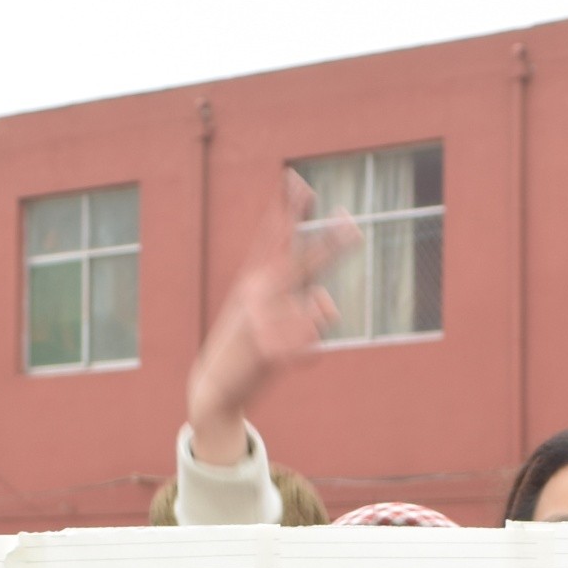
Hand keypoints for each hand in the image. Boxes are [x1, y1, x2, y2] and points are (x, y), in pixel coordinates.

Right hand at [183, 179, 359, 466]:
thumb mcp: (267, 318)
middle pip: (302, 263)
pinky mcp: (268, 350)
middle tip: (354, 225)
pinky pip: (313, 348)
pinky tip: (288, 364)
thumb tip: (327, 302)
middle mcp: (256, 293)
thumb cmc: (246, 346)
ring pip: (319, 314)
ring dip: (313, 330)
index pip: (273, 237)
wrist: (213, 387)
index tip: (298, 180)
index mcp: (253, 279)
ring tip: (287, 344)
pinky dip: (308, 357)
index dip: (287, 209)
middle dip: (329, 245)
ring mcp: (261, 320)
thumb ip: (304, 303)